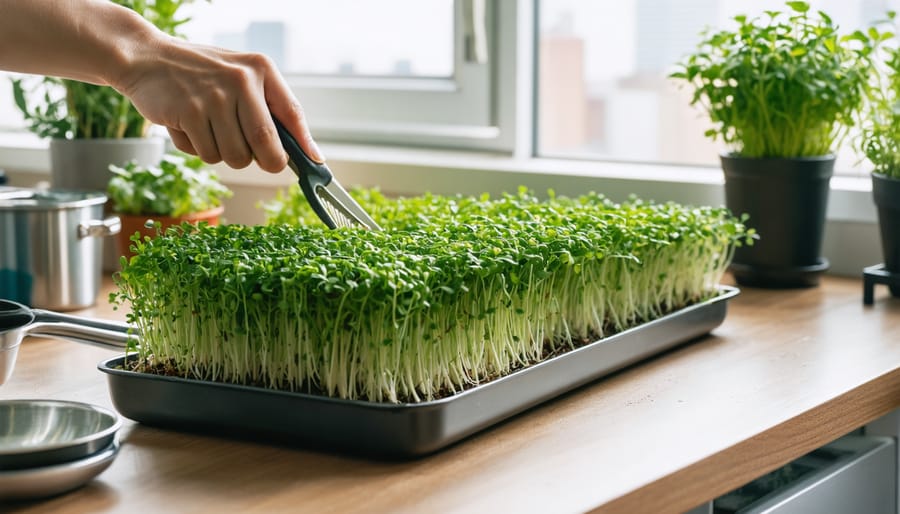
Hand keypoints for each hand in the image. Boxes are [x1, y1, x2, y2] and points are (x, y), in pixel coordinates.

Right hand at [114, 37, 322, 172]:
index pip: (292, 114)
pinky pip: (206, 155)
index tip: (314, 164)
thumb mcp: (241, 77)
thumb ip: (271, 110)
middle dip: (263, 162)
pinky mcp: (190, 112)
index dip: (304, 145)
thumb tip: (308, 152)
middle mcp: (242, 81)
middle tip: (251, 156)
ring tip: (209, 128)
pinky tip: (188, 125)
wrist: (147, 58)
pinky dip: (198, 149)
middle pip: (266, 146)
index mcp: (261, 70)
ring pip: (234, 157)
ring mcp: (215, 96)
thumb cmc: (201, 75)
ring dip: (223, 154)